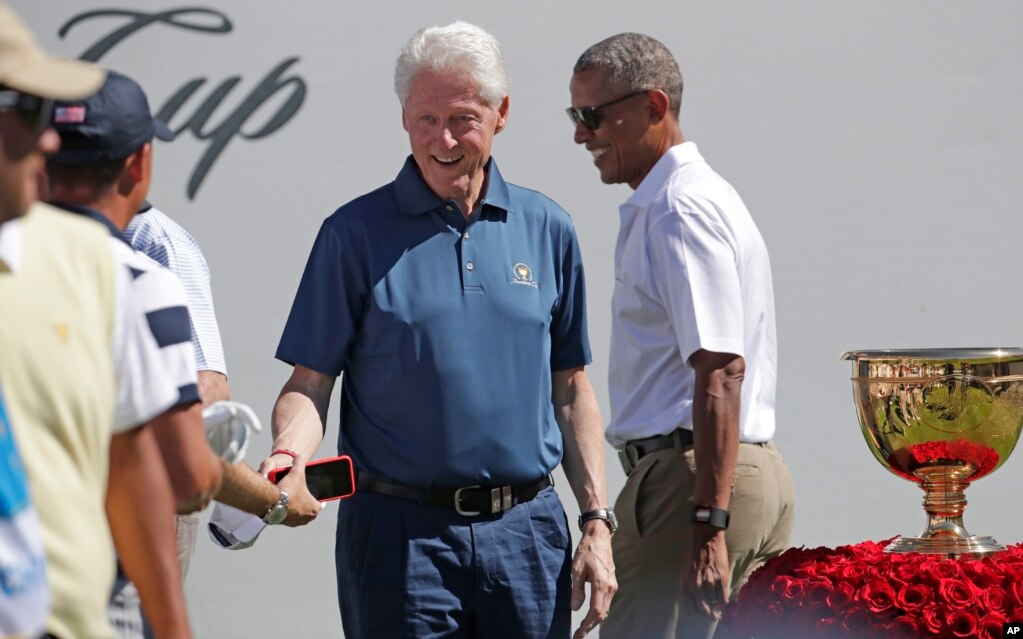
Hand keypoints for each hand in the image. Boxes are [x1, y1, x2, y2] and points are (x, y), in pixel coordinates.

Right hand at [259, 453, 322, 526]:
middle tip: (303, 497)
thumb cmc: (288, 490)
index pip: (320, 505)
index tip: (318, 498)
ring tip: (293, 501)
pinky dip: (288, 513)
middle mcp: (306, 518)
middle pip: (310, 511)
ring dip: (297, 510)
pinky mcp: (284, 523)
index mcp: (314, 508)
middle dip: (307, 504)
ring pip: (299, 516)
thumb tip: (299, 456)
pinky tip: (284, 505)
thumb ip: (299, 463)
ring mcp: (295, 522)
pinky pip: (289, 518)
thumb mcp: (296, 473)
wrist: (271, 502)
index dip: (319, 500)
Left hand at [570, 522, 616, 638]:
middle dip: (590, 626)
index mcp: (601, 584)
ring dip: (594, 620)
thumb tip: (575, 608)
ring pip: (605, 609)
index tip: (577, 634)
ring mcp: (612, 585)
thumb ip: (576, 590)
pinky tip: (590, 614)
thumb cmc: (587, 550)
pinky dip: (599, 611)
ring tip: (582, 627)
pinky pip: (606, 602)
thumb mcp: (576, 569)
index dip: (586, 626)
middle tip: (578, 635)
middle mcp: (610, 587)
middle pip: (602, 614)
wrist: (599, 537)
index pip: (595, 612)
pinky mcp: (612, 583)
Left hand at [685, 528, 729, 619]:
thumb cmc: (694, 556)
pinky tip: (722, 595)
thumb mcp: (684, 573)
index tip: (700, 607)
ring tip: (715, 593)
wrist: (705, 540)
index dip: (695, 610)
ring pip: (714, 605)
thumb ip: (688, 590)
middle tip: (712, 610)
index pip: (689, 610)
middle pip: (703, 612)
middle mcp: (695, 587)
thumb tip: (694, 604)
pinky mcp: (721, 580)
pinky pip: (724, 600)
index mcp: (684, 585)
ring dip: (716, 602)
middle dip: (708, 613)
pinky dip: (723, 600)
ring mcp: (709, 584)